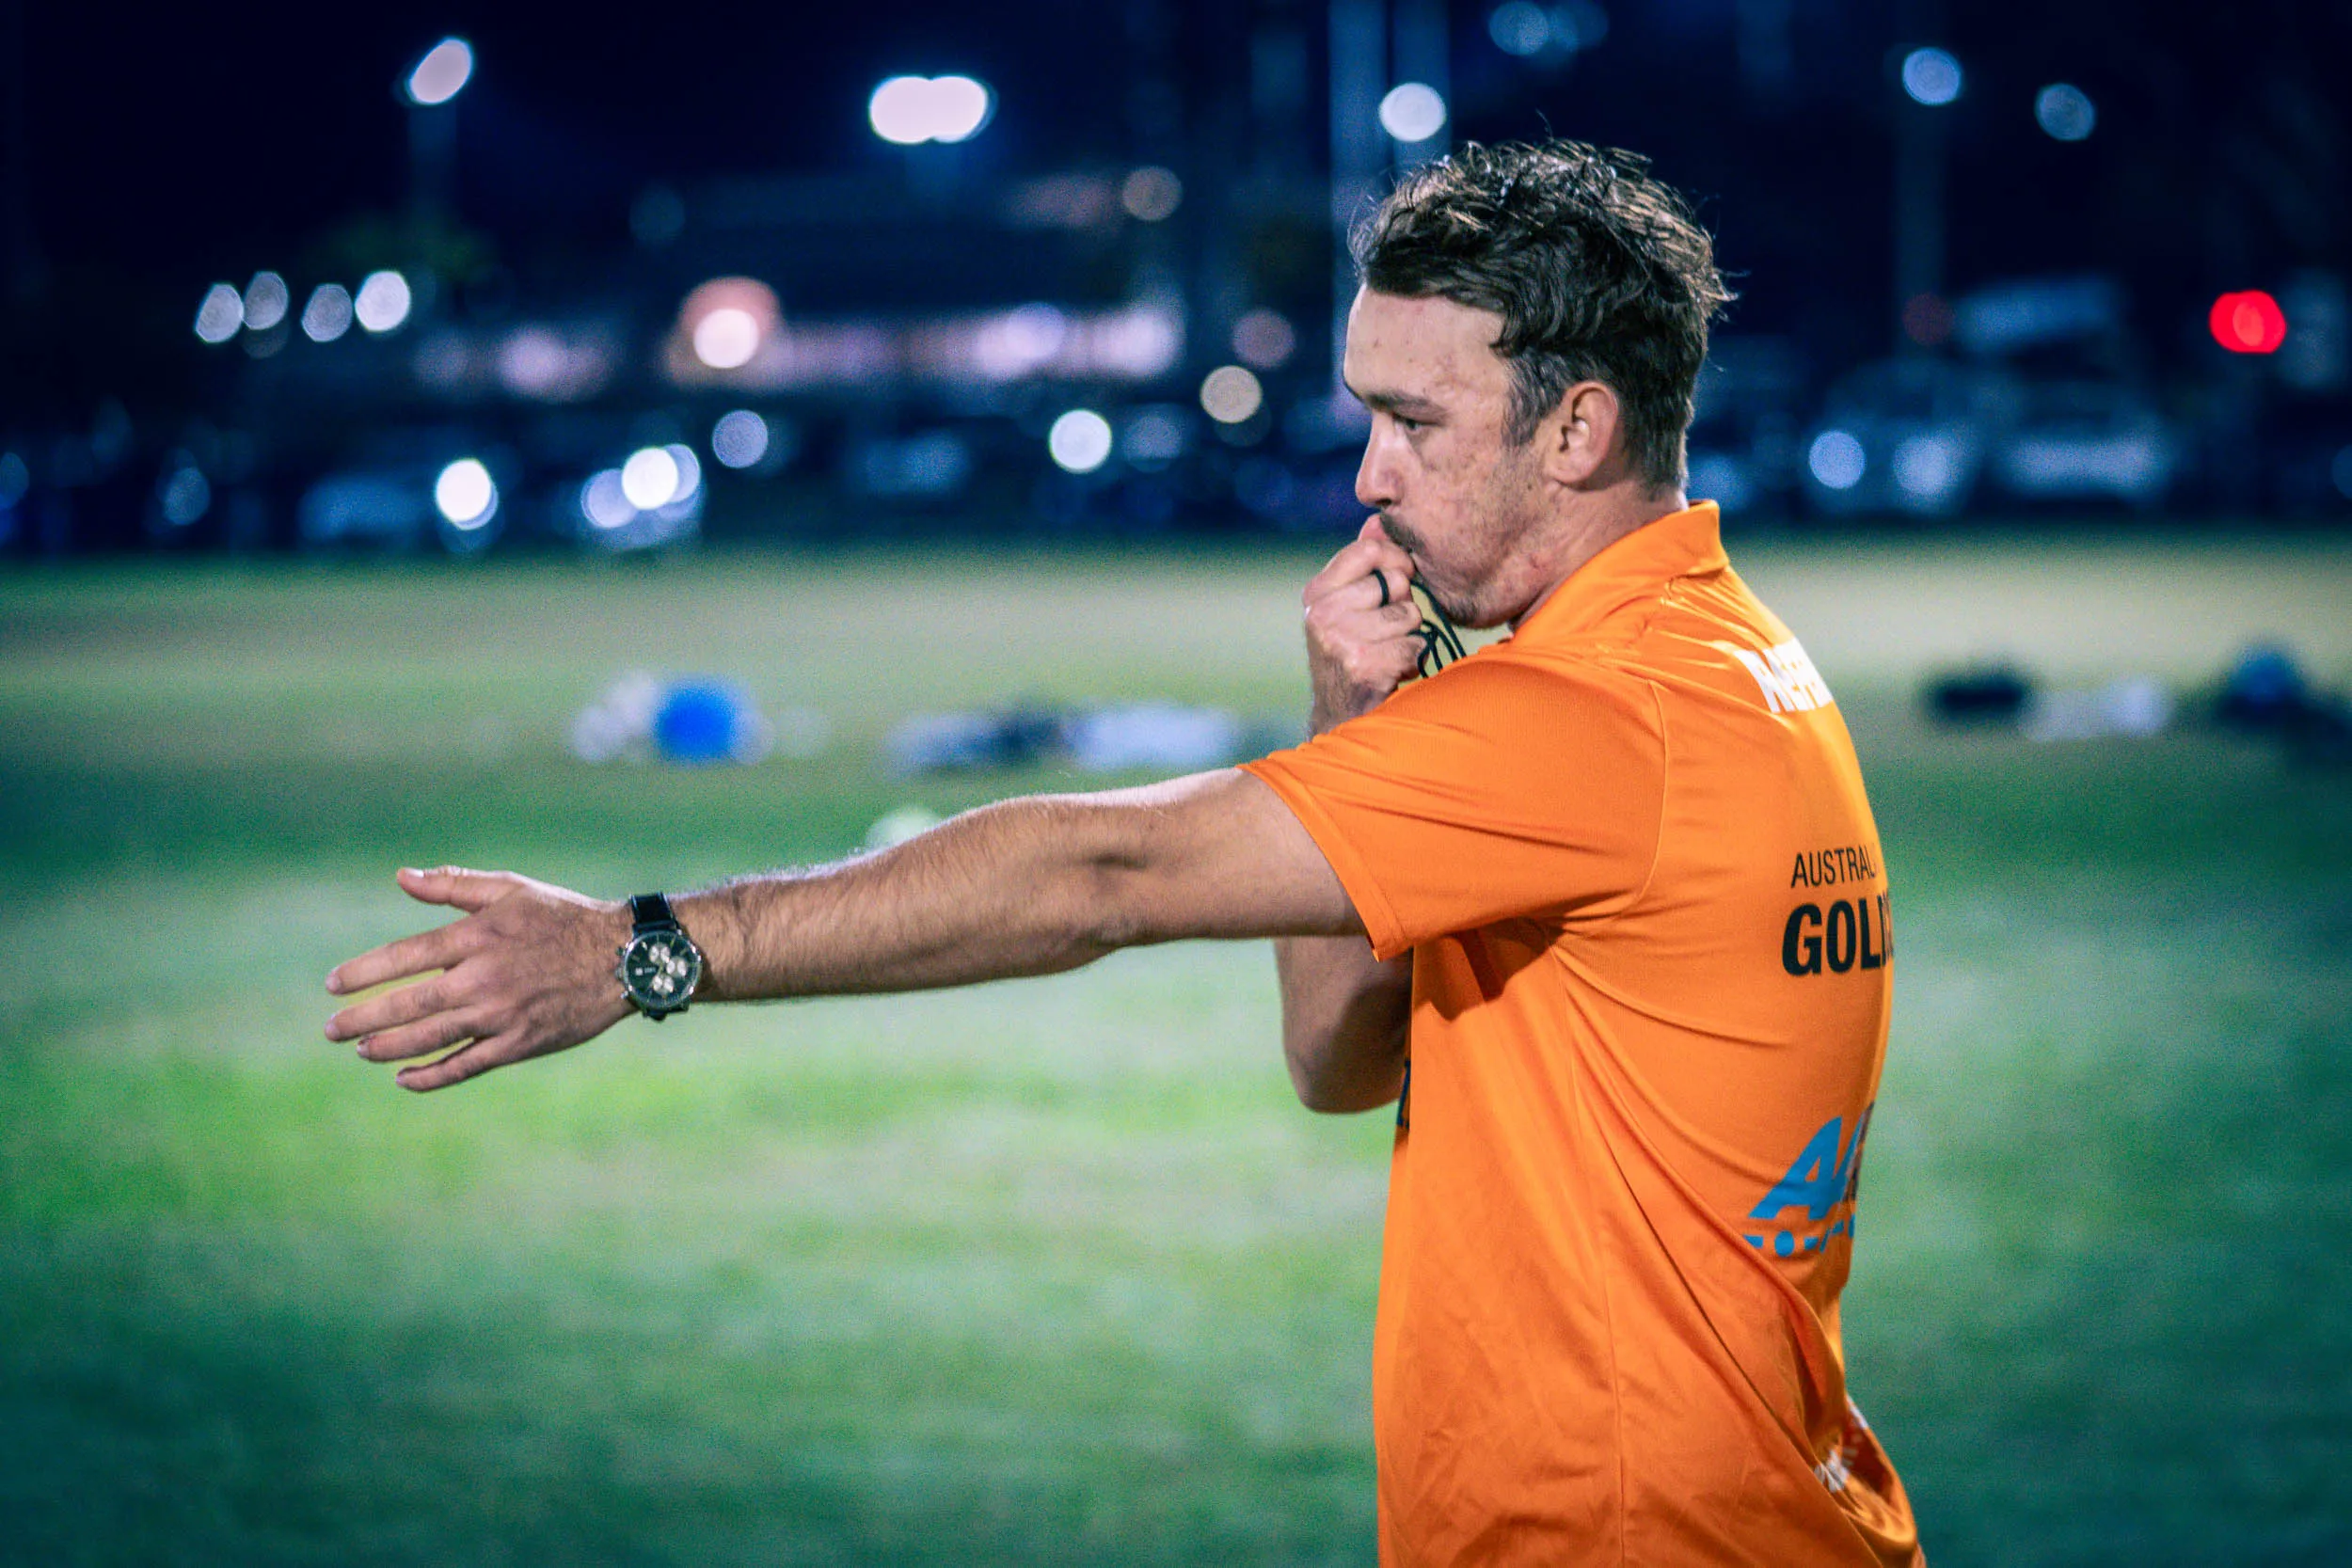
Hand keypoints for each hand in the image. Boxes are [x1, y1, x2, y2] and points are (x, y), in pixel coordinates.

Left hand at [324, 867, 635, 1091]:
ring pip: (430, 1039)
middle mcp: (482, 979)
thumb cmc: (564, 917)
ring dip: (388, 1048)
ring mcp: (501, 1015)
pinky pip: (465, 1066)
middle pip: (408, 1004)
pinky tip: (404, 1079)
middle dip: (363, 1019)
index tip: (332, 985)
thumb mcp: (510, 890)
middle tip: (331, 1029)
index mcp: (476, 937)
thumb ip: (453, 886)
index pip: (403, 957)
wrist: (623, 956)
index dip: (362, 973)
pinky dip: (431, 1077)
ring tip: (361, 1050)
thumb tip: (400, 877)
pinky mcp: (520, 1044)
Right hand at [1302, 517, 1426, 734]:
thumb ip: (1363, 566)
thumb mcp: (1346, 606)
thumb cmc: (1351, 653)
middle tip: (1384, 632)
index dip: (1396, 561)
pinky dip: (1412, 661)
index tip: (1401, 578)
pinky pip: (1414, 645)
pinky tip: (1391, 672)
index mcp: (1316, 593)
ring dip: (1409, 637)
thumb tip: (1377, 522)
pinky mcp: (1362, 665)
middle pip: (1395, 583)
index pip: (1368, 551)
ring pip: (1409, 615)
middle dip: (1402, 607)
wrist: (1341, 715)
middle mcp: (1322, 613)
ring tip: (1386, 653)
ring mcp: (1340, 639)